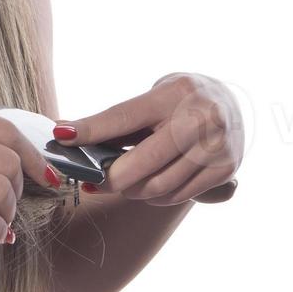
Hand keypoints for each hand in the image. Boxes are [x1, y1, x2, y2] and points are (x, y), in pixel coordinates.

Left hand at [54, 72, 242, 205]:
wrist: (230, 102)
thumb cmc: (178, 101)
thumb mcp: (153, 98)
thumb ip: (119, 121)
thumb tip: (69, 135)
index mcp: (174, 94)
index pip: (124, 116)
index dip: (91, 130)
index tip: (61, 138)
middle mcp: (199, 118)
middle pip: (144, 160)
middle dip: (110, 177)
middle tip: (90, 181)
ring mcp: (216, 146)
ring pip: (160, 185)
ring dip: (132, 191)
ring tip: (122, 184)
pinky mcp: (226, 169)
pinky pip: (179, 195)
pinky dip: (156, 197)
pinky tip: (148, 187)